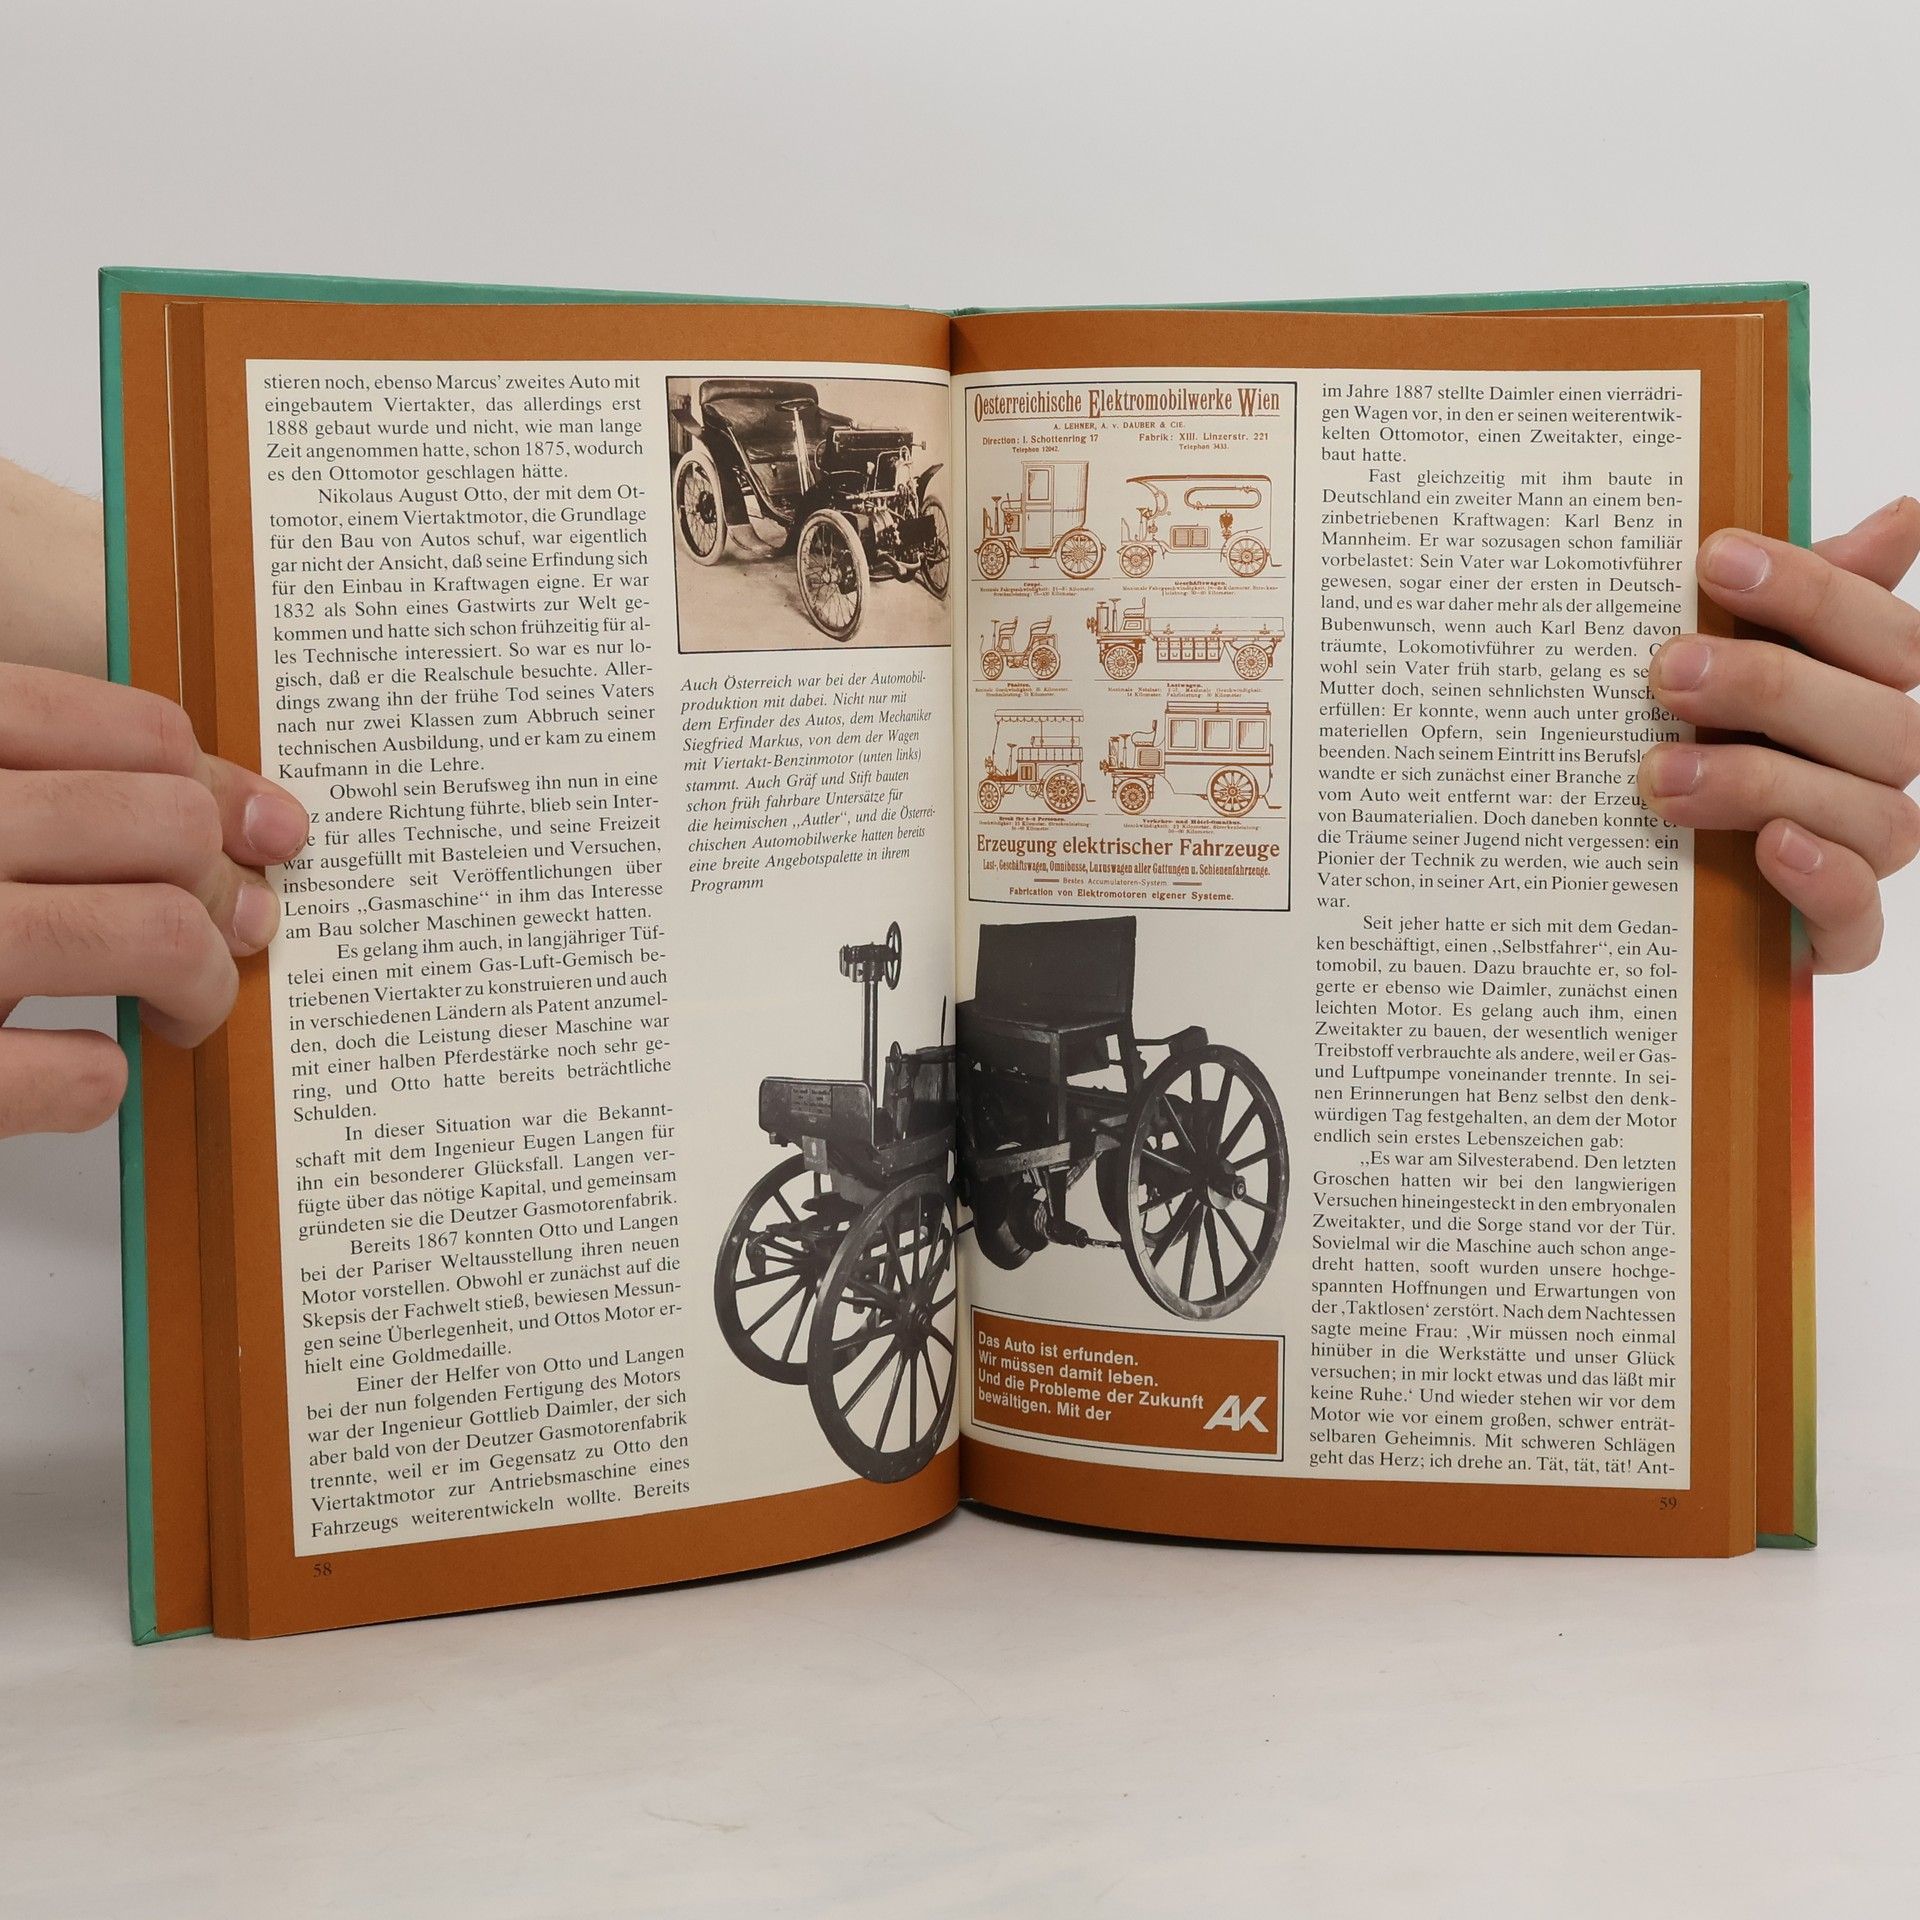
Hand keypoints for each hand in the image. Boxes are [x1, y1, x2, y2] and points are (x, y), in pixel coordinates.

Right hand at [0, 665, 308, 1137]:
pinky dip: (101, 1081)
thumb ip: (56, 787)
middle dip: (224, 893)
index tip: (266, 835)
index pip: (137, 736)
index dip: (226, 791)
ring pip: (154, 934)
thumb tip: (250, 819)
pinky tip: (81, 1074)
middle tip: (222, 940)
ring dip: (198, 987)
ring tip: (177, 1014)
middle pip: (167, 830)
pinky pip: (72, 1074)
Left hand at [1640, 498, 1919, 972]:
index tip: (1713, 559)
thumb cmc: (1697, 746)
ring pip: (1874, 815)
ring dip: (1762, 785)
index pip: (1885, 635)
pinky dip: (1822, 879)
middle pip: (1882, 722)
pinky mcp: (1832, 935)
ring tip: (1660, 775)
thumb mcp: (1723, 665)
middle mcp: (1878, 771)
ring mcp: (1860, 854)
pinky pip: (1858, 917)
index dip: (1810, 590)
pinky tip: (1769, 847)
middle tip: (1665, 673)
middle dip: (1770, 688)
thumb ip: (1801, 602)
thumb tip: (1902, 516)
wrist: (1639, 889)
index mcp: (1864, 695)